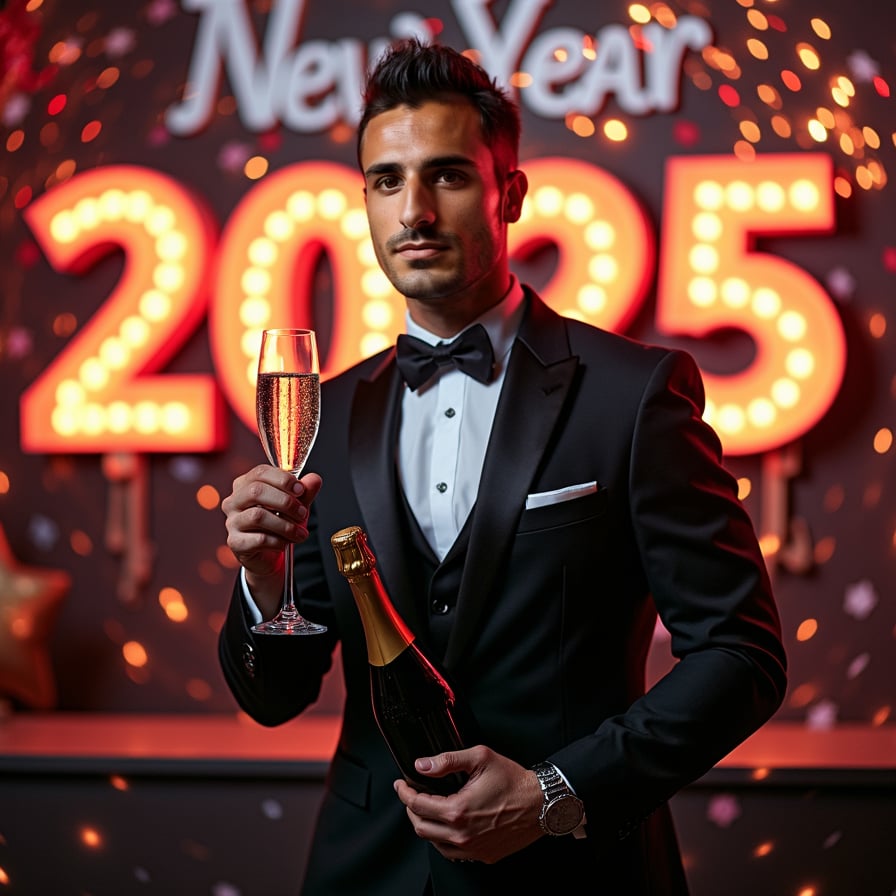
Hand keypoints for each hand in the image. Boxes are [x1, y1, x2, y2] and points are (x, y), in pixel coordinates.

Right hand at [221, 465, 321, 615]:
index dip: (283, 479)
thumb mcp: (296, 505)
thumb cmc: (280, 524)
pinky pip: (259, 539)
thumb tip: (314, 479)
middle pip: (256, 491)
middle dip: (286, 502)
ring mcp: (232, 522)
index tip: (301, 490)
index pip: (260, 472)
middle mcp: (234, 501)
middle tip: (302, 513)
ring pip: (257, 516)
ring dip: (285, 525)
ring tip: (300, 533)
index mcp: (246, 485)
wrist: (270, 555)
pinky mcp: (235, 542)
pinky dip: (278, 541)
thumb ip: (305, 491)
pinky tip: (285, 543)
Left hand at [393, 745, 542, 863]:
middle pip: (421, 827)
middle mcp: (462, 835)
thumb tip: (423, 765)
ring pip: (435, 843)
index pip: (418, 805)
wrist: (541, 804)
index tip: (401, 785)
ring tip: (428, 809)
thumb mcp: (480, 758)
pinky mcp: (483, 855)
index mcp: (458, 810)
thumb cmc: (514, 781)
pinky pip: (453, 853)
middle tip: (411, 795)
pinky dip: (443, 840)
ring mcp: (473, 848)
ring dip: (426, 826)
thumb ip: (448, 760)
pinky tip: (447, 826)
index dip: (405, 793)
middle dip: (411, 810)